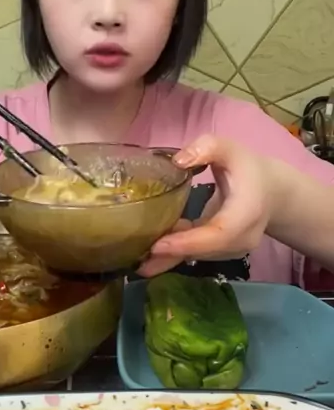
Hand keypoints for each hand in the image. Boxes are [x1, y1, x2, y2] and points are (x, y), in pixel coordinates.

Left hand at [139, 134, 273, 275]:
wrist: (270, 191)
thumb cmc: (247, 168)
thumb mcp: (230, 149)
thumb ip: (208, 147)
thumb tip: (178, 161)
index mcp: (247, 212)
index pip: (220, 234)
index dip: (190, 242)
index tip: (159, 245)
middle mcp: (243, 237)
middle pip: (206, 251)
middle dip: (173, 255)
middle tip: (139, 261)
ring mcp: (234, 248)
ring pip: (200, 255)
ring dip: (170, 258)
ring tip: (138, 262)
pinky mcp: (221, 250)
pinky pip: (197, 253)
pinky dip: (174, 254)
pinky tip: (149, 255)